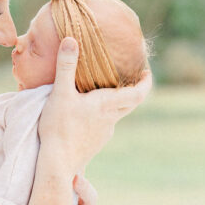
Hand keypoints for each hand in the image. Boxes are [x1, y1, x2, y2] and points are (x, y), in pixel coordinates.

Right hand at [39, 38, 151, 171]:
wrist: (57, 164)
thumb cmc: (59, 127)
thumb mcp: (60, 93)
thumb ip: (66, 66)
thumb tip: (71, 39)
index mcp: (107, 105)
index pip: (138, 94)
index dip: (146, 83)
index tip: (147, 73)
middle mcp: (110, 120)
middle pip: (130, 104)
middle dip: (134, 91)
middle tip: (134, 79)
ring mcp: (103, 134)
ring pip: (116, 116)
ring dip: (116, 105)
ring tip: (105, 93)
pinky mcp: (94, 144)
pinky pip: (103, 127)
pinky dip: (101, 117)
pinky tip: (86, 116)